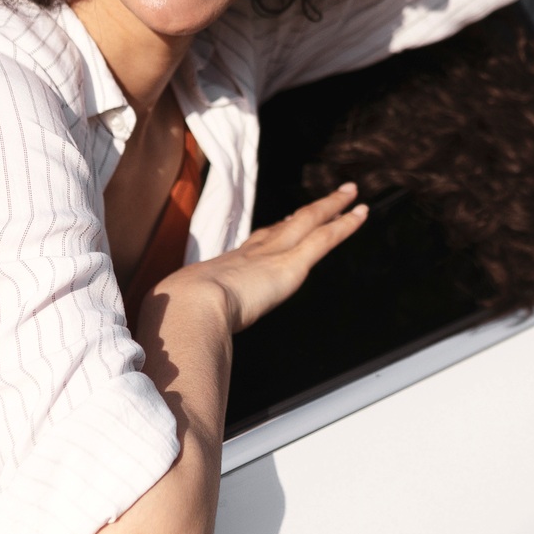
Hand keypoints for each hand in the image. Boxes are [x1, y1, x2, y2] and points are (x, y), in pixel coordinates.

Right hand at [161, 183, 368, 331]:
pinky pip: (324, 238)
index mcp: (227, 267)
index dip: (273, 232)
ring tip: (351, 193)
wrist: (189, 307)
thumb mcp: (182, 316)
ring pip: (309, 222)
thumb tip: (172, 341)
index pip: (256, 244)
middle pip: (286, 225)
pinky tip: (361, 213)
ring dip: (331, 207)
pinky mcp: (291, 265)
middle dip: (306, 212)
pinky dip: (345, 224)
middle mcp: (252, 253)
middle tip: (325, 200)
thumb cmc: (180, 317)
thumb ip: (186, 322)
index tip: (283, 222)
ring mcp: (273, 255)